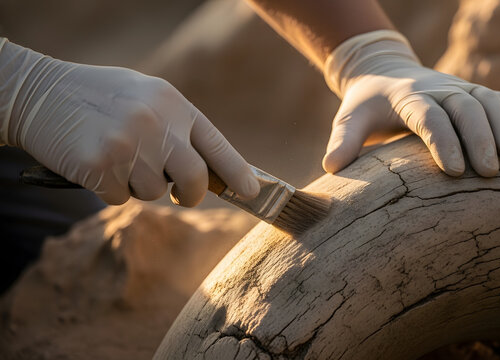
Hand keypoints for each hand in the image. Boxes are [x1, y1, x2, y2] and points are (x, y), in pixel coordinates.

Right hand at [0, 39, 258, 205]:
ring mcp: (128, 146)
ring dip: (139, 186)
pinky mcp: (99, 167)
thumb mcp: (148, 97)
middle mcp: (156, 124)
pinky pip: (120, 199)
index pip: (217, 146)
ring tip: (119, 156)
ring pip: (153, 193)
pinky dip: (111, 189)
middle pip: (194, 180)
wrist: (41, 93)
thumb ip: (178, 127)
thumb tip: (211, 172)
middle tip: (182, 193)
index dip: (238, 173)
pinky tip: (97, 163)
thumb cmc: (102, 98)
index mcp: (174, 105)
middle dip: (190, 194)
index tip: (253, 193)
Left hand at [322, 30, 499, 175]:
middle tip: (489, 172)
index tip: (453, 171)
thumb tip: (331, 168)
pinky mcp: (470, 90)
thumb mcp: (349, 118)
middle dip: (478, 138)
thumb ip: (343, 140)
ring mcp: (456, 87)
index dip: (442, 141)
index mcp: (406, 96)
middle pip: (463, 107)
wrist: (384, 72)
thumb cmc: (367, 104)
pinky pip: (497, 96)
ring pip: (485, 100)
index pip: (427, 116)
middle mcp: (436, 87)